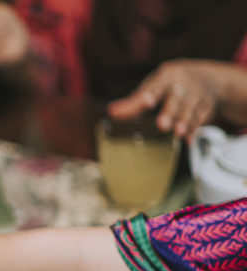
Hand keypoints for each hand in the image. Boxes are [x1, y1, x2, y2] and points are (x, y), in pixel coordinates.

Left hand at [107, 60, 229, 138]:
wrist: (211, 79)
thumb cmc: (172, 84)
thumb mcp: (155, 86)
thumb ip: (135, 101)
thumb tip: (111, 112)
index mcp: (166, 76)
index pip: (156, 86)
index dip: (150, 95)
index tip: (146, 102)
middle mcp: (183, 83)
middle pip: (176, 99)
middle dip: (170, 112)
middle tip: (162, 125)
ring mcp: (197, 94)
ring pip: (190, 110)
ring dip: (184, 122)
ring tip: (178, 133)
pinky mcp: (208, 106)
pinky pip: (201, 119)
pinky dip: (195, 130)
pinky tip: (189, 140)